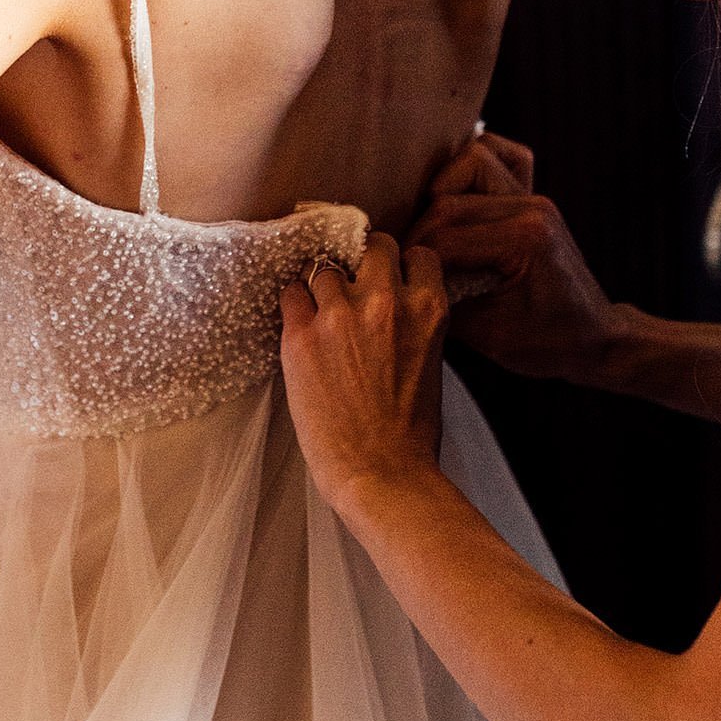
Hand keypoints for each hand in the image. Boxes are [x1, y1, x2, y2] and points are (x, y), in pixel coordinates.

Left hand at [279, 233, 448, 518]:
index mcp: (428, 308)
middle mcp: (385, 300)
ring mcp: (339, 315)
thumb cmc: (411, 432)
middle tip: (352, 283)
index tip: (389, 276)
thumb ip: (415, 322)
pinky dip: (293, 304)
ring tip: (320, 311)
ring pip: (322, 267)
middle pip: (371, 246)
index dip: (400, 264)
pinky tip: (299, 324)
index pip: (416, 254)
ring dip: (321, 285)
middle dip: (362, 261)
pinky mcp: (301, 336)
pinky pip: (289, 295)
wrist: (382, 474)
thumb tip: (393, 305)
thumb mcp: (431, 360)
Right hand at [410, 132, 622, 381]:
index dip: (412, 259)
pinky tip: (458, 196)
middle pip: (449, 201)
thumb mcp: (489, 337)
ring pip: (471, 163)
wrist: (596, 338)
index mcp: (524, 239)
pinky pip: (499, 157)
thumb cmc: (551, 343)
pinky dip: (472, 168)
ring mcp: (534, 197)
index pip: (445, 238)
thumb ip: (441, 304)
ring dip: (442, 193)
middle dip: (418, 232)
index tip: (393, 277)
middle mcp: (531, 208)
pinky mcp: (532, 197)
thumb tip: (397, 285)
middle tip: (406, 262)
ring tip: (432, 233)